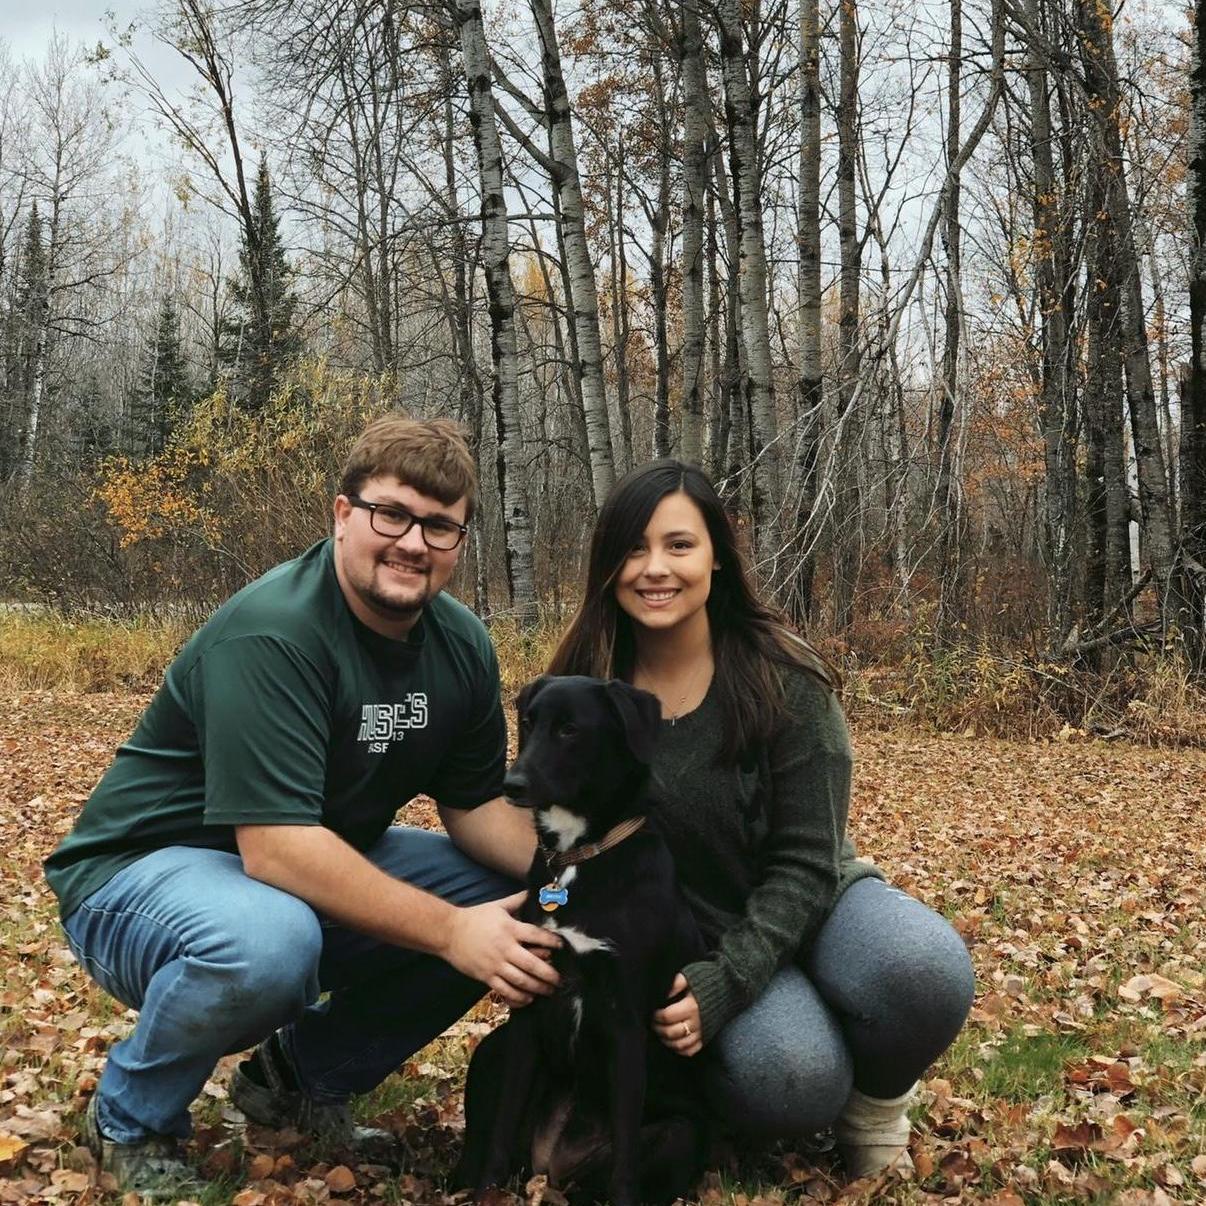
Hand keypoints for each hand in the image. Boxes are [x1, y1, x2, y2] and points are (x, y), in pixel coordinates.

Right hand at [441, 890, 561, 1006]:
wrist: (449, 932)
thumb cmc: (476, 917)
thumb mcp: (498, 906)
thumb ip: (518, 900)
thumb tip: (534, 891)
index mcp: (509, 928)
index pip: (535, 935)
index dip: (551, 941)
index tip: (562, 946)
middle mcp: (504, 948)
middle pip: (532, 964)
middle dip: (548, 973)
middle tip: (559, 979)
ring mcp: (495, 964)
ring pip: (521, 981)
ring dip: (537, 988)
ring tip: (548, 991)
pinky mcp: (486, 977)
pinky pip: (505, 990)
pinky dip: (518, 997)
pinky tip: (528, 998)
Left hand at [652, 972, 702, 1056]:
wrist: (729, 987)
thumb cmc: (707, 979)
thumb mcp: (690, 975)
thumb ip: (675, 983)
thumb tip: (663, 992)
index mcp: (692, 1006)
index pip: (667, 1016)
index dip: (656, 1016)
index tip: (652, 1012)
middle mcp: (697, 1022)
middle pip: (671, 1032)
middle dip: (658, 1029)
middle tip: (653, 1023)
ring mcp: (702, 1032)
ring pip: (679, 1044)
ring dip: (666, 1041)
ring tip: (661, 1032)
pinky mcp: (706, 1037)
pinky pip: (691, 1050)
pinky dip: (679, 1050)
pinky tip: (673, 1042)